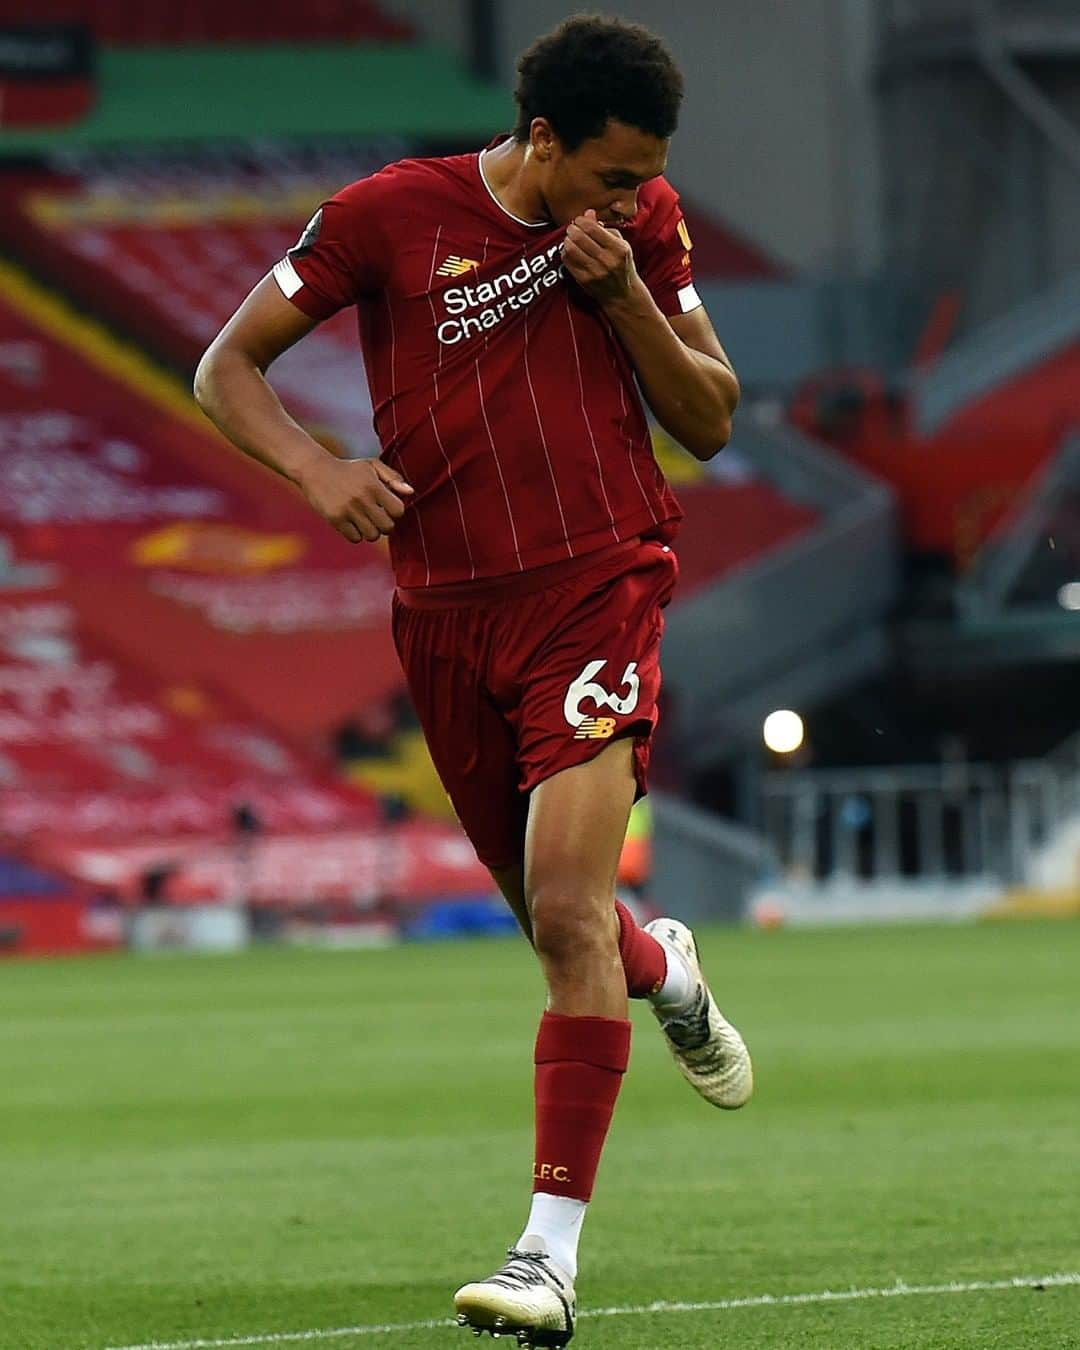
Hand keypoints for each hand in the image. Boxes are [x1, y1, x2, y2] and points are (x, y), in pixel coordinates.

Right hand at [299, 455, 413, 542]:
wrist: (314, 470)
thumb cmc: (348, 469)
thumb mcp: (371, 466)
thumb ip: (393, 478)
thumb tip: (410, 493)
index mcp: (373, 485)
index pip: (398, 511)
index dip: (395, 512)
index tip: (387, 508)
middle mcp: (362, 498)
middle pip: (387, 527)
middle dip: (385, 525)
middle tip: (377, 517)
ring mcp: (348, 510)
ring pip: (372, 536)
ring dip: (371, 531)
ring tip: (364, 521)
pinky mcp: (335, 519)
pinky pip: (355, 538)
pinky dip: (356, 534)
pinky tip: (351, 523)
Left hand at [561, 209, 637, 305]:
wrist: (622, 294)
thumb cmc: (621, 265)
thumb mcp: (620, 244)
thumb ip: (605, 228)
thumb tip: (588, 213)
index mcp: (618, 249)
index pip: (593, 228)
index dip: (581, 221)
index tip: (580, 221)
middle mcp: (607, 261)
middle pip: (579, 237)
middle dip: (572, 229)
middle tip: (572, 228)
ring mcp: (594, 272)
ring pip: (571, 249)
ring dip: (567, 240)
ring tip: (570, 239)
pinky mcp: (583, 280)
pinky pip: (567, 261)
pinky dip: (565, 252)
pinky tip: (570, 251)